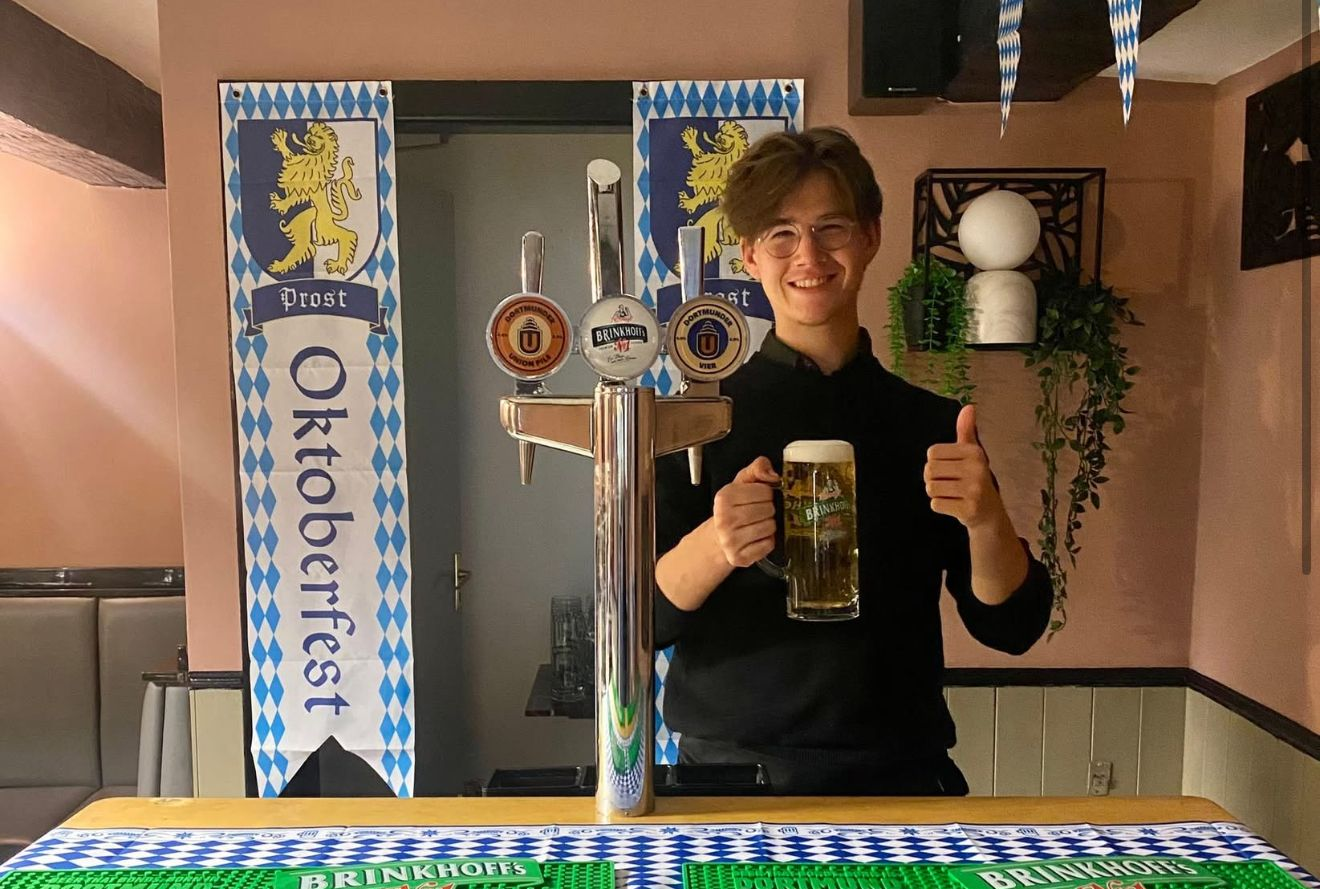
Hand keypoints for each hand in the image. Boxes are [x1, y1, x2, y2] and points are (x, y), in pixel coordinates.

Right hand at [711, 457, 779, 567]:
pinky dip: (767, 541)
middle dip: (768, 510)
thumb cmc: (732, 510)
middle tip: (758, 513)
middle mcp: (724, 519)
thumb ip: (757, 469)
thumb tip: (772, 474)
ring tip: (757, 525)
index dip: (766, 494)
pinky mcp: (739, 557)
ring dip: (769, 526)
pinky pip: (768, 545)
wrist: (716, 539)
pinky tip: (757, 538)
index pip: (764, 491)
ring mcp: (730, 540)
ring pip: (770, 527)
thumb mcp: (741, 484)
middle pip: (769, 509)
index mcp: (724, 498)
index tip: (757, 498)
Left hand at [924, 405, 1005, 529]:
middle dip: (933, 479)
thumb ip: (967, 431)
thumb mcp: (973, 454)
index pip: (932, 453)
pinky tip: (955, 505)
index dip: (935, 463)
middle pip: (929, 470)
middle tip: (949, 484)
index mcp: (974, 452)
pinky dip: (941, 506)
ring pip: (931, 487)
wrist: (991, 514)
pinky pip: (935, 504)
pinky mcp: (969, 509)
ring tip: (953, 494)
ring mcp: (974, 490)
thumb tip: (968, 407)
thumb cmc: (977, 480)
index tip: (950, 469)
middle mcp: (976, 469)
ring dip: (937, 493)